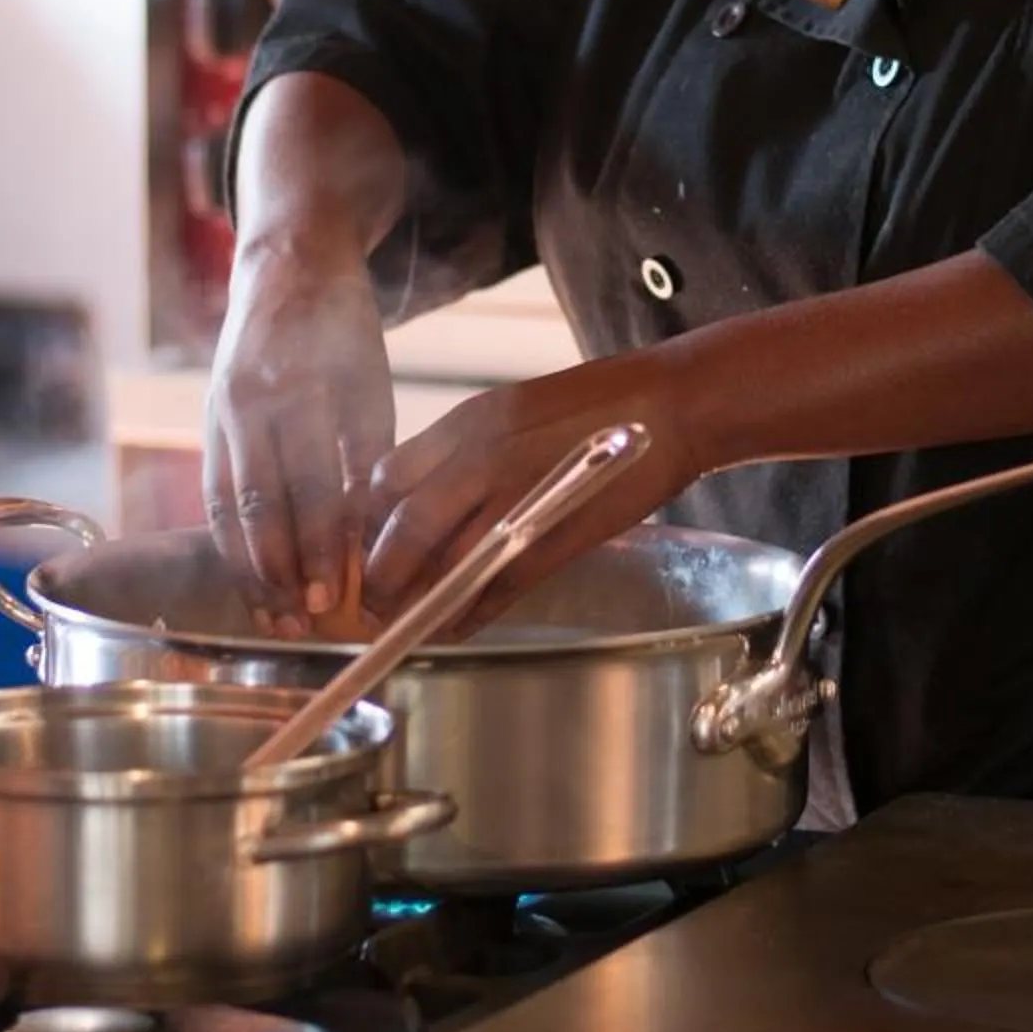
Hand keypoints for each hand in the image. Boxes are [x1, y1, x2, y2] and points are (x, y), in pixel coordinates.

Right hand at [203, 237, 394, 628]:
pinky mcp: (207, 420)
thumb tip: (362, 538)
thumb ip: (365, 457)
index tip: (334, 593)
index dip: (318, 544)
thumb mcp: (371, 383)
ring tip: (270, 617)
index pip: (309, 483)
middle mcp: (249, 401)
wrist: (287, 267)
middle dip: (278, 570)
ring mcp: (220, 410)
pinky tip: (246, 576)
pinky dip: (227, 540)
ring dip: (246, 568)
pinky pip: (211, 491)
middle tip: (299, 622)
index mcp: (300, 386)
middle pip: (258, 504)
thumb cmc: (344, 328)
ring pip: (225, 506)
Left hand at [359, 354, 699, 630]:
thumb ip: (466, 449)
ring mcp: (517, 501)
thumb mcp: (513, 407)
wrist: (670, 405)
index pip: (387, 476)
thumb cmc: (596, 403)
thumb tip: (425, 493)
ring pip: (444, 566)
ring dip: (418, 603)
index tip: (363, 544)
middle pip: (404, 528)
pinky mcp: (554, 540)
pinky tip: (455, 628)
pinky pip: (494, 590)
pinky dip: (468, 617)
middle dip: (380, 573)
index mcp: (468, 421)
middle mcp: (481, 458)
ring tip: (404, 621)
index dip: (367, 520)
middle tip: (370, 600)